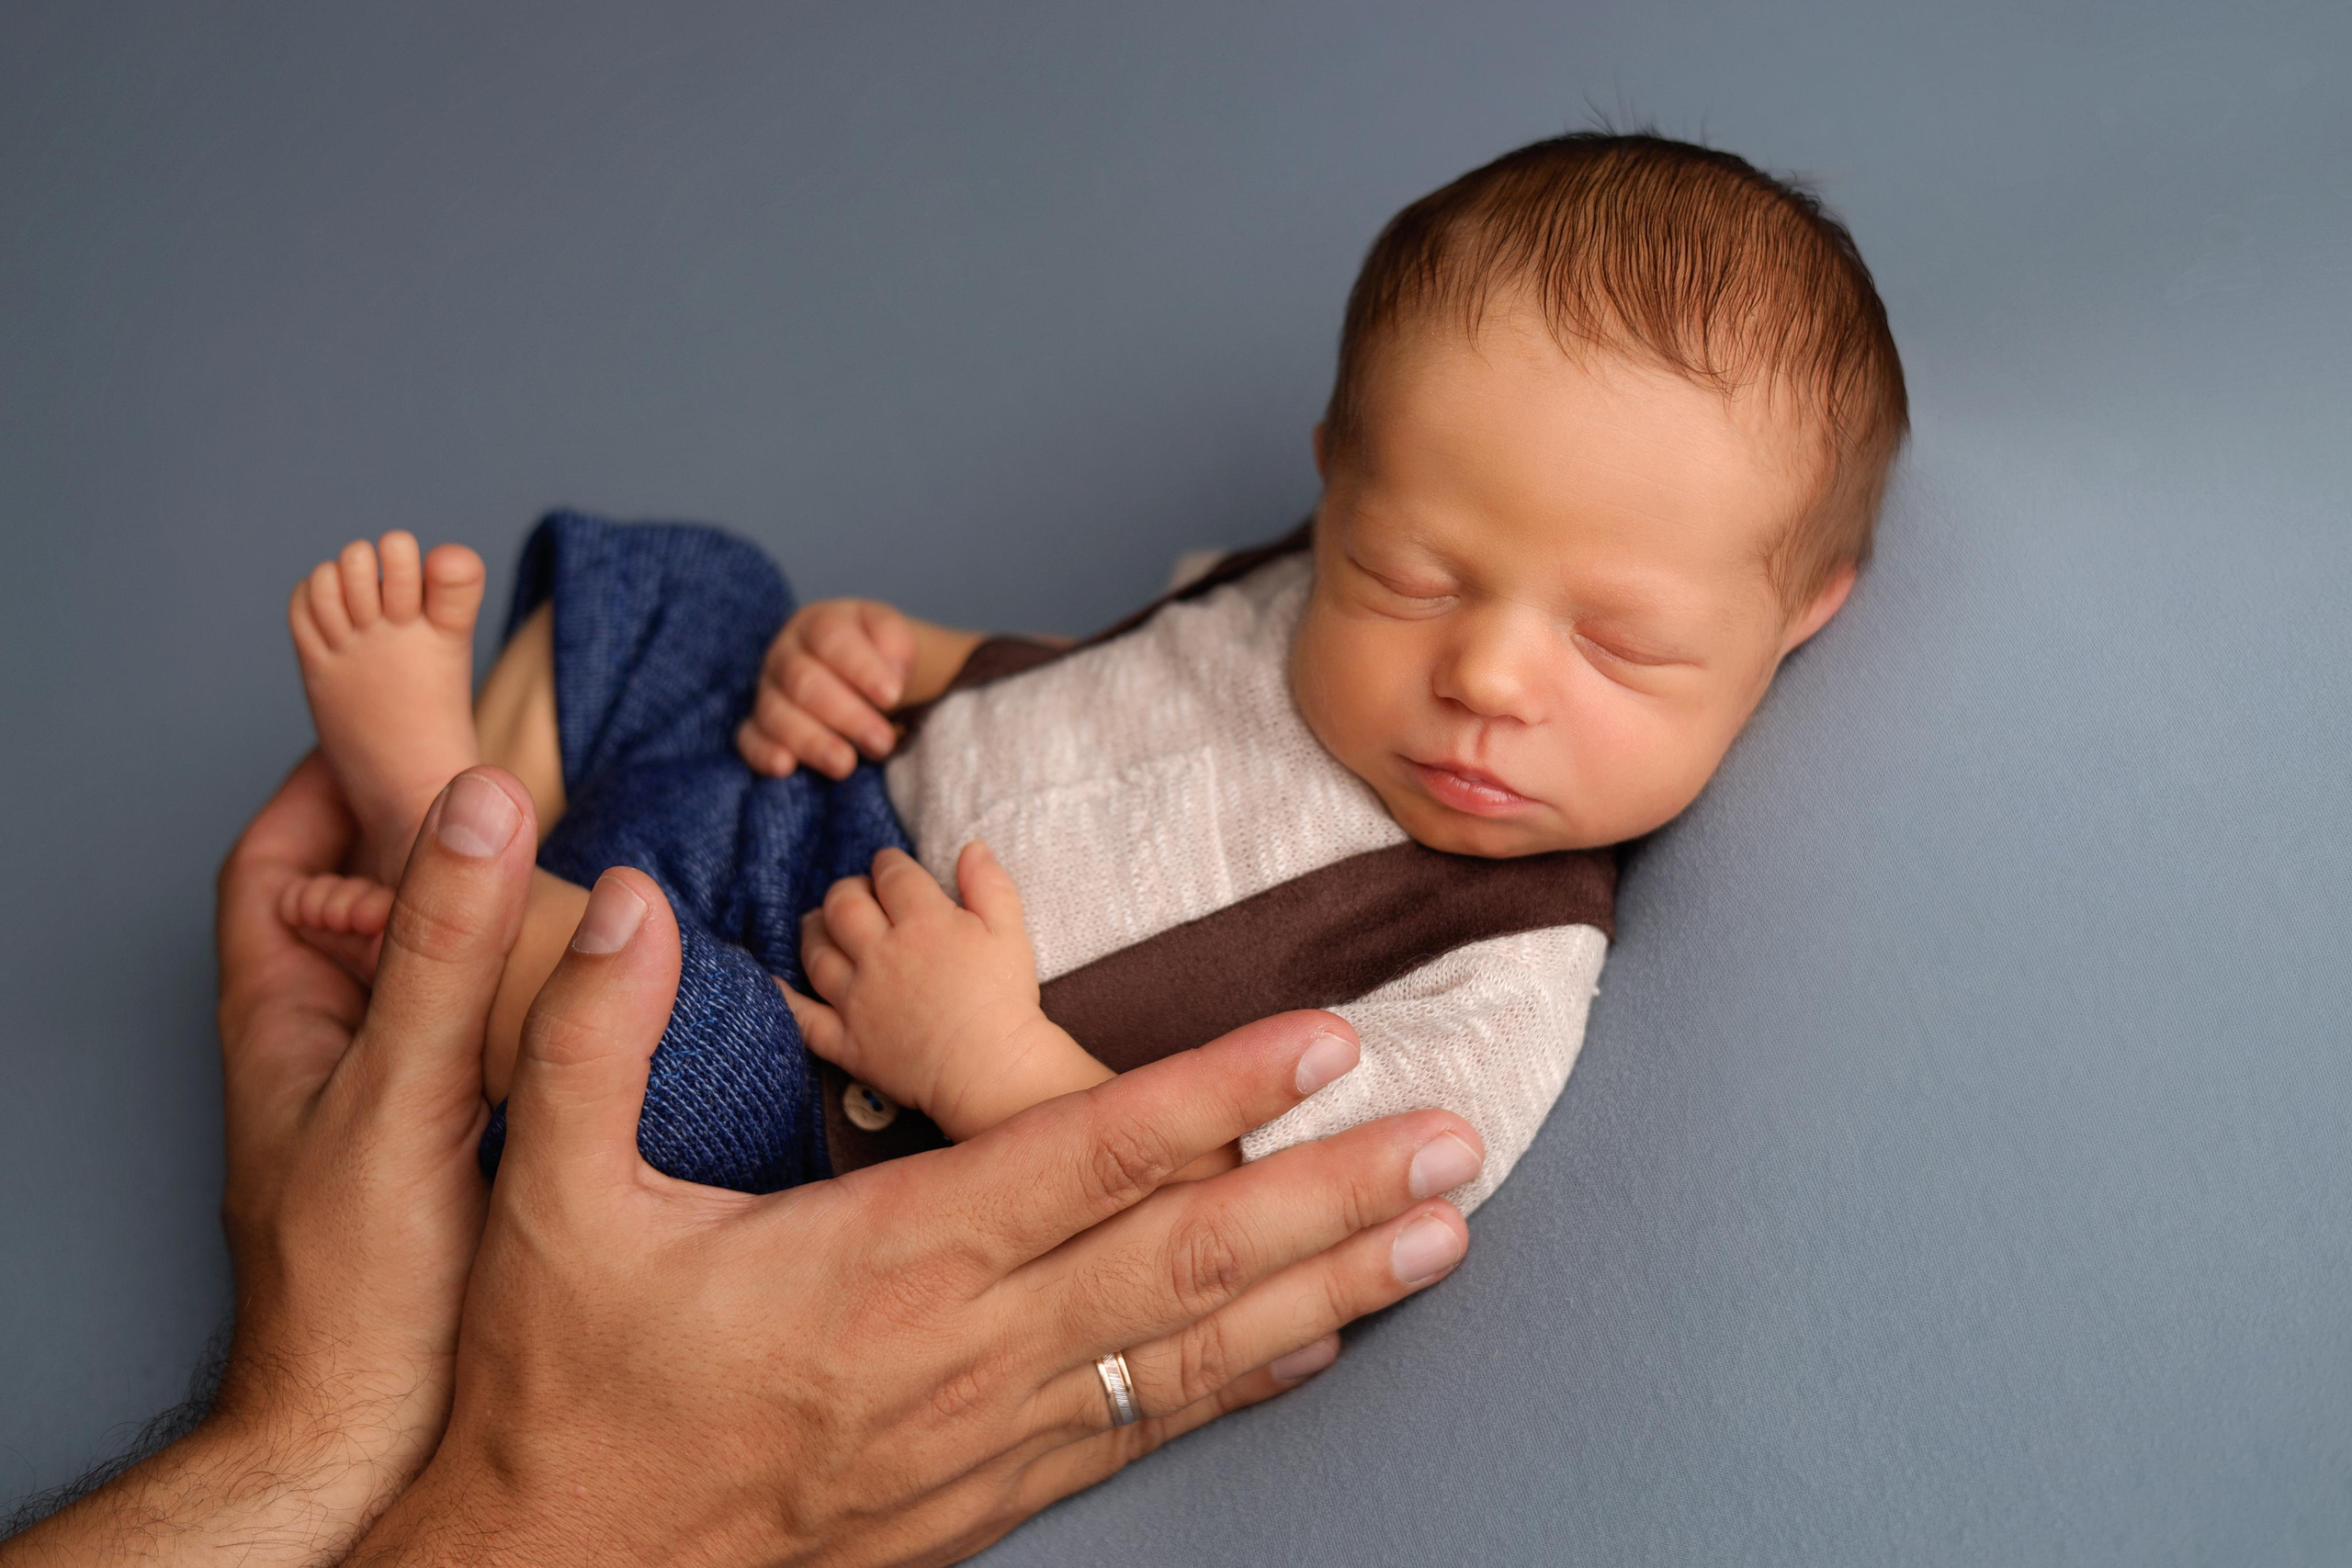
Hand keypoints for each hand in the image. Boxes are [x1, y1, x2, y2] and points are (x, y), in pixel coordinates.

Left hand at [1, 757, 538, 1566]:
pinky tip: (604, 984)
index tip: (404, 719)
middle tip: (515, 777)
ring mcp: (396, 1098)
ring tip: (573, 860)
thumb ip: (444, 950)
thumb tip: (476, 801)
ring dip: (496, 915)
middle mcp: (335, 1049)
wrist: (381, 1436)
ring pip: (438, 969)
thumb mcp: (400, 1092)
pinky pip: (495, 1035)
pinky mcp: (460, 1143)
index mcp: (284, 1020)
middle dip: (431, 835)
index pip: (278, 862)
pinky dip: (539, 994)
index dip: (329, 781)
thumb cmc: (357, 1293)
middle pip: (368, 901)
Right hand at [351, 869, 1485, 1566]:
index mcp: (881, 1256)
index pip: (1083, 1155)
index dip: (1215, 1093)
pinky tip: (1321, 1347)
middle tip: (1455, 1141)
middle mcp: (962, 1346)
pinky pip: (1144, 1428)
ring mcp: (985, 1432)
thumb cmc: (554, 1386)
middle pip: (1184, 1257)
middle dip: (1332, 1192)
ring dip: (1330, 1287)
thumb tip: (619, 897)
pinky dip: (1247, 1381)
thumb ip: (584, 1038)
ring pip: (1193, 1351)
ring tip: (1441, 1238)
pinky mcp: (982, 1494)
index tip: (1327, 1039)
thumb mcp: (541, 1200)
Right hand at [737, 598, 918, 778]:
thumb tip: (889, 682)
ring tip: (846, 764)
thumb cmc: (880, 654)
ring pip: (776, 714)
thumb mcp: (896, 638)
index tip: (892, 696)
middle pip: (803, 682)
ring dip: (812, 742)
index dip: (861, 669)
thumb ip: (896, 646)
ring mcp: (768, 690)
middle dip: (846, 716)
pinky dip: (763, 754)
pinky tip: (785, 767)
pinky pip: (749, 739)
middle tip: (882, 741)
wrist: (866, 672)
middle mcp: (786, 654)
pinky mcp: (759, 725)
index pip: (831, 639)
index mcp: (819, 624)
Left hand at [796, 843, 1092, 1139]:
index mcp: (923, 922)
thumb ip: (988, 884)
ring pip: (817, 951)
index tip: (890, 867)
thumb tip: (971, 846)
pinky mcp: (848, 1040)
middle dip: (847, 890)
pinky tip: (772, 981)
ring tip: (820, 924)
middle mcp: (881, 953)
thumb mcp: (1010, 931)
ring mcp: (858, 998)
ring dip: (814, 930)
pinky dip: (784, 997)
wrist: (992, 1070)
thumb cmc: (1005, 999)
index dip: (888, 864)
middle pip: (843, 905)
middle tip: (857, 894)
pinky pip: (803, 1017)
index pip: (891, 875)